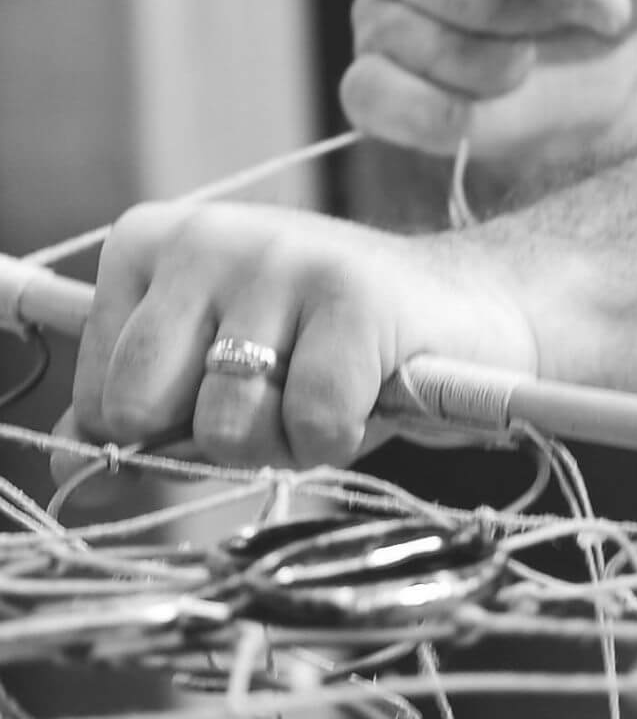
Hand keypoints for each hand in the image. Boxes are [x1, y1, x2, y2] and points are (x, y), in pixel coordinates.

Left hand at [55, 201, 536, 470]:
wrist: (474, 312)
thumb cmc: (337, 352)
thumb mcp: (222, 373)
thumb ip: (147, 415)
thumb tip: (79, 480)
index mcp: (151, 243)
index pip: (99, 395)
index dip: (169, 431)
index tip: (230, 396)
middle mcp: (205, 237)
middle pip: (142, 408)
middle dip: (211, 440)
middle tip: (276, 407)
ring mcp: (281, 259)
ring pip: (226, 424)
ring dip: (286, 444)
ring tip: (330, 395)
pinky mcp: (355, 295)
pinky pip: (312, 423)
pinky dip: (343, 440)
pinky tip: (371, 397)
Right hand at [341, 0, 636, 177]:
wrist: (601, 42)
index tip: (609, 3)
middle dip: (533, 18)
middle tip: (562, 16)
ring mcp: (376, 6)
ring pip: (422, 49)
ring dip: (500, 72)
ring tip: (527, 55)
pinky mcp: (373, 79)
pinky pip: (374, 99)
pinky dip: (436, 116)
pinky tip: (481, 109)